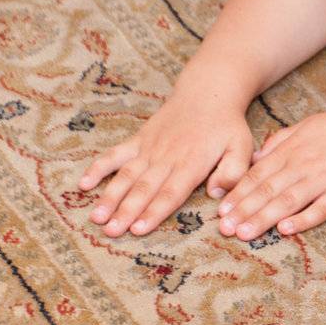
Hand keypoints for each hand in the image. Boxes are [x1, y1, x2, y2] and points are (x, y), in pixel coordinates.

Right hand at [79, 91, 253, 237]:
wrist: (207, 92)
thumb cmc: (226, 125)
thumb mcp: (242, 146)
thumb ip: (233, 171)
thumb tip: (216, 195)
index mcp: (192, 162)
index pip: (171, 192)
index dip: (154, 211)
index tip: (138, 229)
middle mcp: (166, 156)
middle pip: (144, 188)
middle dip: (126, 211)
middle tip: (111, 232)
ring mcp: (149, 147)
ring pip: (126, 174)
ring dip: (111, 196)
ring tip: (97, 217)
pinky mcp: (139, 139)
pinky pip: (116, 154)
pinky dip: (99, 167)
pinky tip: (83, 184)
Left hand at [217, 106, 325, 240]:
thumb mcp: (308, 125)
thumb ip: (280, 141)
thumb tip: (255, 158)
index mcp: (293, 149)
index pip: (258, 174)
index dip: (238, 193)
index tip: (220, 210)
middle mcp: (304, 165)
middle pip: (268, 190)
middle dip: (243, 210)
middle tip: (223, 229)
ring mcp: (324, 179)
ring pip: (288, 201)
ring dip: (264, 218)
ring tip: (244, 234)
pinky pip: (321, 209)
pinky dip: (303, 220)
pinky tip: (286, 230)